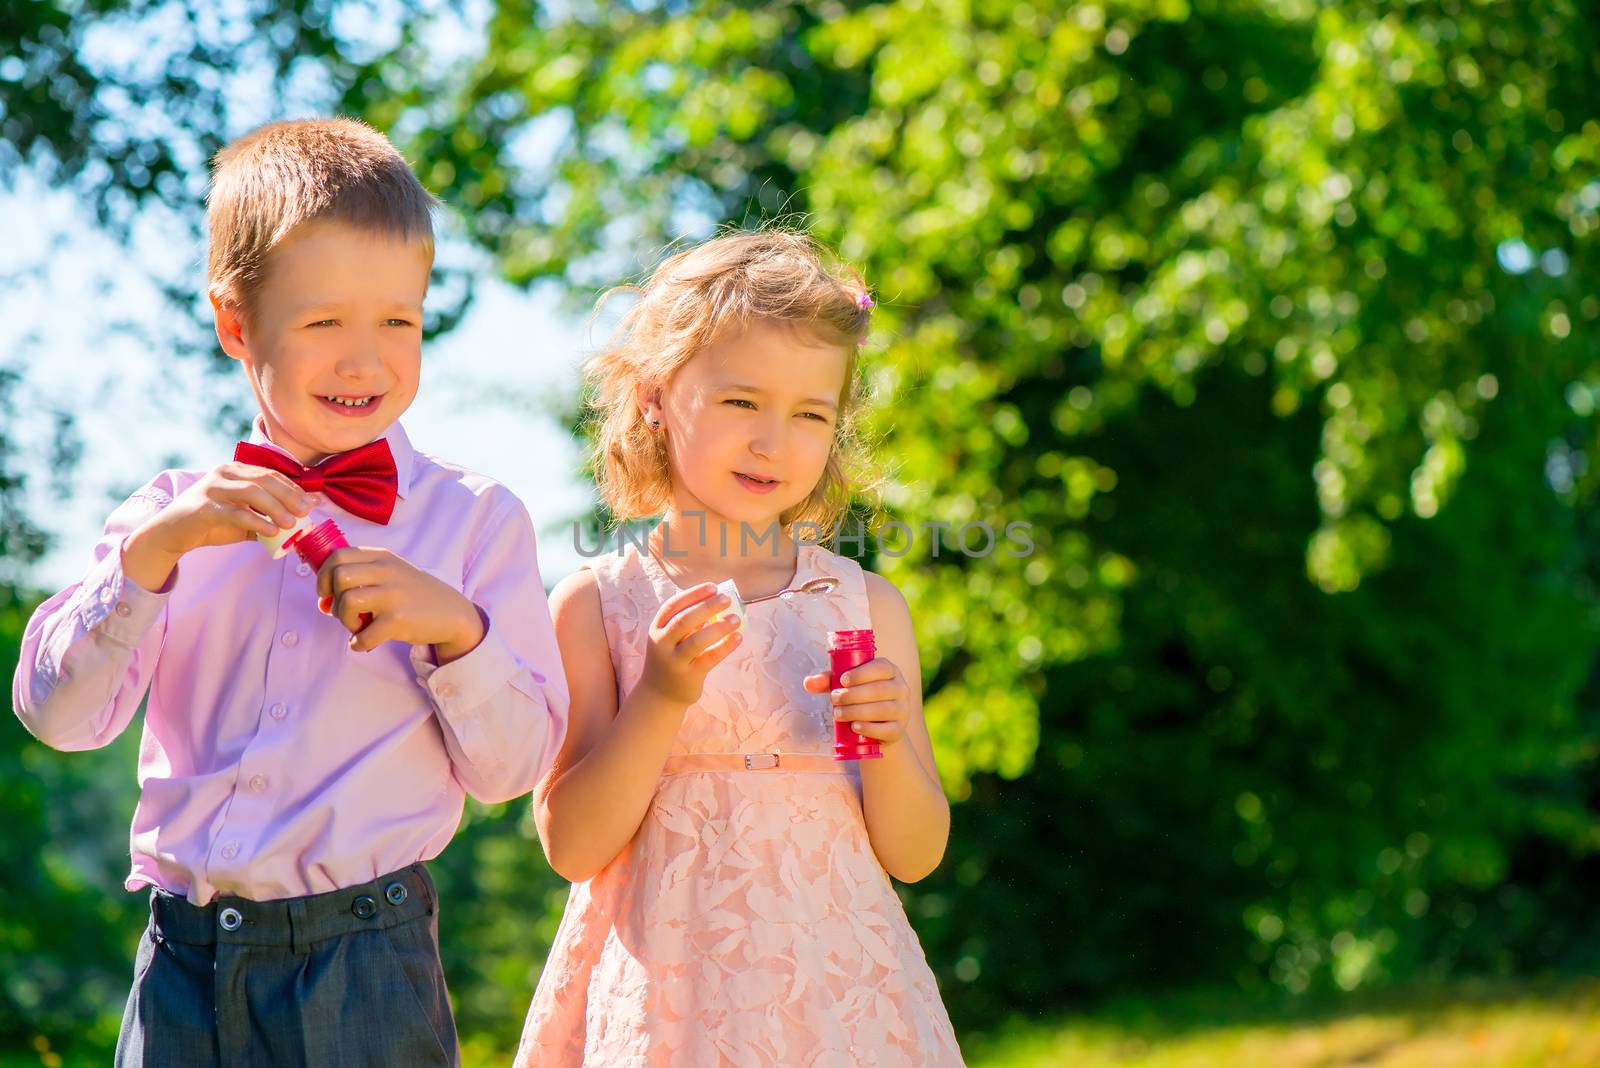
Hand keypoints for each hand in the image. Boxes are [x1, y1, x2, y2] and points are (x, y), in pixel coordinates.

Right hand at [123, 463, 309, 590]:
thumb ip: (268, 515)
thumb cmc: (211, 523)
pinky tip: (271, 532)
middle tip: (306, 512)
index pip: (271, 474)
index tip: (312, 504)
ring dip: (275, 508)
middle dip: (289, 496)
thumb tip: (301, 519)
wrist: (172, 533)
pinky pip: (235, 512)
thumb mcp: (243, 516)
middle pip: (264, 480)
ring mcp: (212, 488)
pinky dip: (256, 521)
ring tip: (291, 524)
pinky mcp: (203, 507)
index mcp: (235, 470)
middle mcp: (223, 473)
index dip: (293, 488)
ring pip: (251, 492)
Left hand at [316, 547, 484, 659]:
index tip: (327, 592)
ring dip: (345, 621)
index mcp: (382, 557)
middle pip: (339, 576)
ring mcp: (393, 595)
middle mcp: (387, 571)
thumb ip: (359, 578)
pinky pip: (363, 635)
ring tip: (358, 626)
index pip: (338, 555)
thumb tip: (324, 602)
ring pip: (348, 602)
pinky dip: (358, 643)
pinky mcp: (399, 620)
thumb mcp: (390, 573)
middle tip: (345, 612)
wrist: (451, 613)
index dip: (323, 576)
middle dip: (334, 599)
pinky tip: (366, 642)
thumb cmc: (413, 594)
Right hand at [638, 583, 742, 705]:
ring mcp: (674, 661)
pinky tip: (738, 637)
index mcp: (657, 628)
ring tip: (735, 619)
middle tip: (727, 600)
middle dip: (707, 607)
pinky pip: (709, 659)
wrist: (659, 694)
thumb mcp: (670, 638)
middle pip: (684, 621)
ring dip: (718, 628)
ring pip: (696, 642)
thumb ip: (687, 622)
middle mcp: (662, 643)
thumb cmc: (671, 657)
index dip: (693, 594)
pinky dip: (725, 647)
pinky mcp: (689, 676)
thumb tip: (717, 602)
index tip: (713, 587)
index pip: (673, 606)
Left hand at [804, 657, 911, 746]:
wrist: (878, 728)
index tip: (843, 680)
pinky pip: (887, 729)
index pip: (881, 667)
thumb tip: (808, 683)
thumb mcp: (846, 686)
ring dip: (857, 711)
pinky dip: (870, 728)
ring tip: (838, 714)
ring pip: (883, 709)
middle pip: (880, 689)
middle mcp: (901, 688)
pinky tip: (855, 727)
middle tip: (834, 700)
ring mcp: (903, 710)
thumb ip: (828, 681)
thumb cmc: (860, 699)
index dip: (862, 673)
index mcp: (890, 671)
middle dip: (854, 695)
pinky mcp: (900, 730)